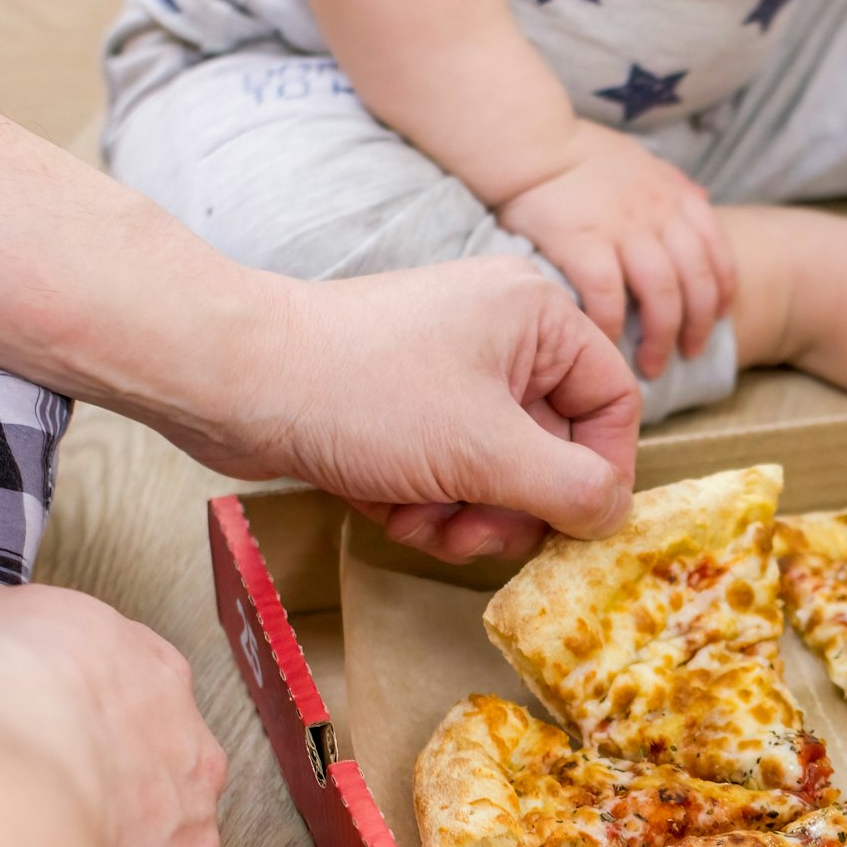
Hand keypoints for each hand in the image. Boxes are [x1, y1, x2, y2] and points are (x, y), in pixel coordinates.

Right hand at [0, 584, 226, 846]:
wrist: (7, 773)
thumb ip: (3, 629)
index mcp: (156, 675)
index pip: (135, 698)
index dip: (85, 720)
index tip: (46, 736)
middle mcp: (192, 752)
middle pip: (157, 775)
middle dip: (107, 792)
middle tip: (39, 807)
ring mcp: (187, 830)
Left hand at [197, 257, 641, 562]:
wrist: (232, 382)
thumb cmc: (363, 395)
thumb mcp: (487, 450)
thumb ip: (571, 488)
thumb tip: (614, 514)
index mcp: (536, 317)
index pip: (614, 400)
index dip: (604, 470)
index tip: (575, 521)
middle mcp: (500, 337)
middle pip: (555, 449)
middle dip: (514, 504)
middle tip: (476, 529)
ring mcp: (449, 375)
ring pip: (500, 474)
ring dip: (466, 516)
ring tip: (420, 518)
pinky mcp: (405, 410)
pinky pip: (450, 475)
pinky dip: (425, 504)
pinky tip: (385, 504)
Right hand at [498, 122, 735, 378]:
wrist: (529, 140)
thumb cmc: (580, 152)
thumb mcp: (642, 158)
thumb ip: (673, 182)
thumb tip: (703, 199)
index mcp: (673, 195)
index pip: (716, 249)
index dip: (722, 289)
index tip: (717, 317)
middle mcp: (657, 213)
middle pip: (695, 281)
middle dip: (698, 325)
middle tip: (689, 355)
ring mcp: (622, 229)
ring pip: (662, 294)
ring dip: (661, 337)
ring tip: (651, 366)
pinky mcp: (583, 243)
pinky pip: (609, 296)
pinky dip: (612, 326)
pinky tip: (608, 344)